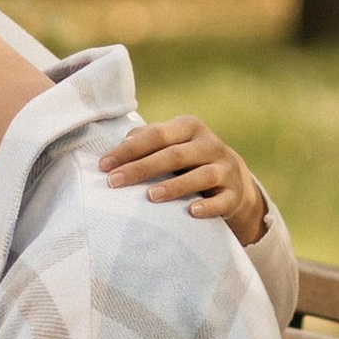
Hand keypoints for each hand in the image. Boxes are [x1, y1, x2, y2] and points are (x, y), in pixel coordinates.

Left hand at [100, 114, 268, 243]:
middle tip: (114, 182)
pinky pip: (222, 200)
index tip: (103, 166)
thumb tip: (120, 145)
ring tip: (150, 196)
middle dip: (142, 168)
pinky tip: (191, 212)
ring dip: (175, 186)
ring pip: (201, 175)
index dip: (129, 150)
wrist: (232, 178)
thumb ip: (145, 140)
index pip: (156, 135)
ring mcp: (225, 169)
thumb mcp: (170, 143)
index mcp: (189, 127)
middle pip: (174, 155)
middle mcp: (209, 144)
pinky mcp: (234, 194)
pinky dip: (208, 206)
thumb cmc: (187, 159)